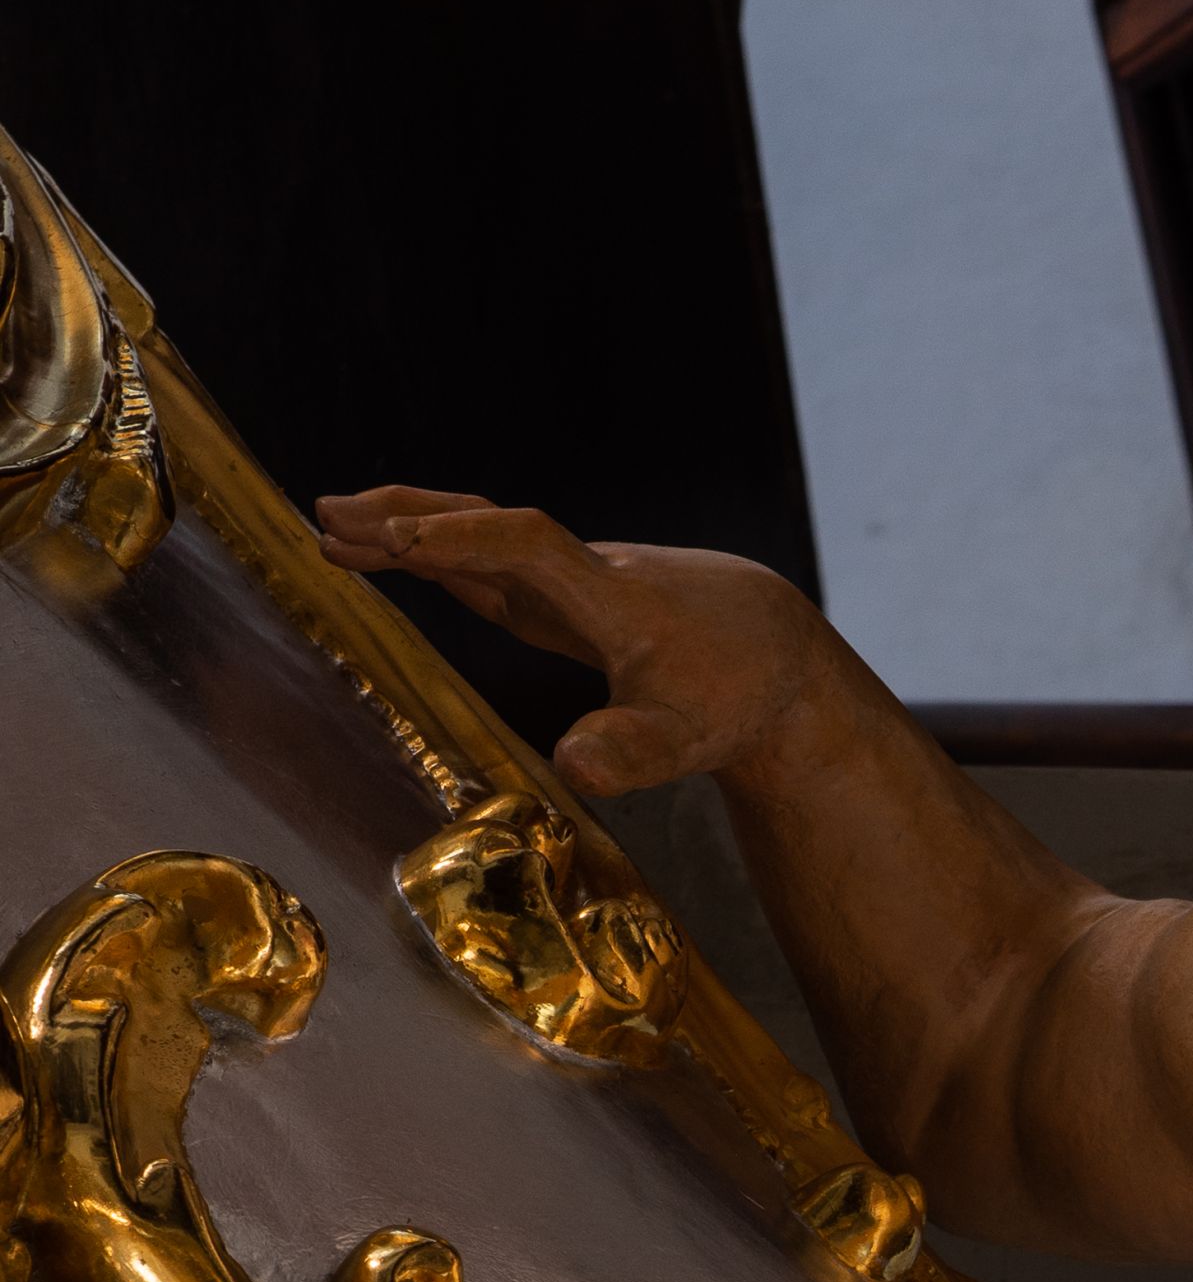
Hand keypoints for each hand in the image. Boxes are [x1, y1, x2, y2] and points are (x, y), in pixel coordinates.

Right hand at [314, 489, 834, 799]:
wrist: (776, 653)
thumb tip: (573, 765)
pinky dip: (445, 556)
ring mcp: (572, 581)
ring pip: (483, 540)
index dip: (463, 540)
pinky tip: (404, 554)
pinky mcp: (569, 596)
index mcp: (607, 597)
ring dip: (413, 530)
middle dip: (409, 516)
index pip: (524, 545)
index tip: (400, 542)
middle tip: (328, 516)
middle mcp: (583, 573)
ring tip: (333, 531)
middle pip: (488, 525)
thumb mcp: (687, 739)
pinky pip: (494, 564)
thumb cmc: (733, 695)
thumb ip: (629, 752)